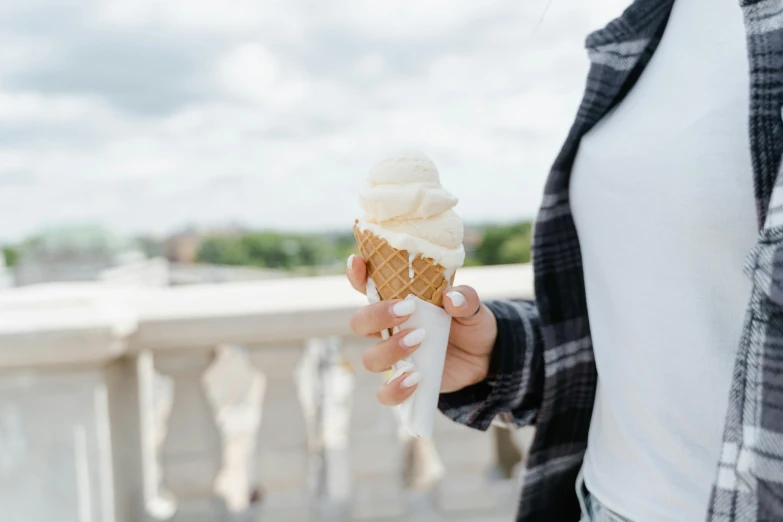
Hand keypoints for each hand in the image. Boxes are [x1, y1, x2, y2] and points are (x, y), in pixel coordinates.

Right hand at [346, 254, 496, 405]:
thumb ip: (465, 298)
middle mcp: (389, 329)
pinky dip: (395, 388)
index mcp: (398, 302)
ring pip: (370, 358)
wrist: (485, 357)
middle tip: (406, 311)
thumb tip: (453, 298)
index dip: (357, 275)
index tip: (359, 262)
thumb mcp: (473, 307)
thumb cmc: (470, 323)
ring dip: (390, 350)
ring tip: (419, 340)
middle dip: (376, 316)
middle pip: (360, 322)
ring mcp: (394, 357)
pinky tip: (415, 379)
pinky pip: (385, 393)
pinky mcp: (402, 383)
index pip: (368, 286)